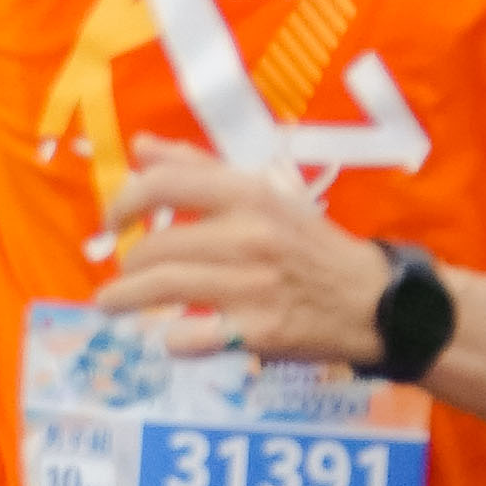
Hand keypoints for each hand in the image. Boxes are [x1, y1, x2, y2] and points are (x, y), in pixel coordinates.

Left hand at [95, 140, 399, 364]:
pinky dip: (170, 338)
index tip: (113, 222)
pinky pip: (189, 336)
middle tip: (126, 273)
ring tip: (112, 304)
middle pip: (156, 246)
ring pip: (163, 289)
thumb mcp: (267, 193)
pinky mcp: (256, 332)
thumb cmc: (312, 245)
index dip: (124, 202)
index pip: (164, 185)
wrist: (372, 301)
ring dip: (125, 299)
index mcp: (249, 195)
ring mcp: (252, 286)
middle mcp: (249, 236)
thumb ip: (201, 168)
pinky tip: (169, 335)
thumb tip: (142, 147)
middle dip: (128, 264)